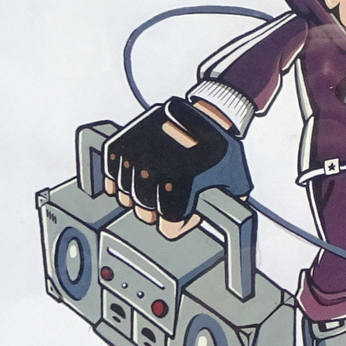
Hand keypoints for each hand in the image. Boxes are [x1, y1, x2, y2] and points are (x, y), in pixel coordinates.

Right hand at [103, 97, 251, 238]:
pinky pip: (111, 164)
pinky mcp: (128, 136)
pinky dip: (114, 176)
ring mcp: (141, 150)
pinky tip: (124, 181)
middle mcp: (159, 166)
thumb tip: (211, 231)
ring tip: (145, 193)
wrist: (211, 114)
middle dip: (151, 213)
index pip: (168, 225)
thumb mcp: (234, 183)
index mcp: (185, 181)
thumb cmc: (223, 150)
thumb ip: (221, 210)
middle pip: (142, 209)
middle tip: (158, 209)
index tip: (177, 221)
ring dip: (133, 196)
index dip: (174, 226)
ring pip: (124, 190)